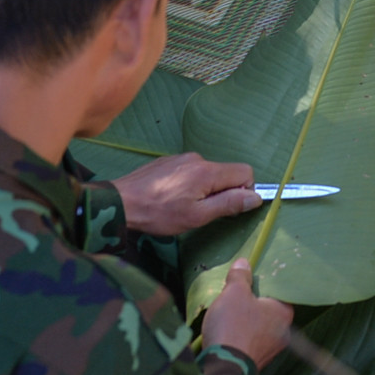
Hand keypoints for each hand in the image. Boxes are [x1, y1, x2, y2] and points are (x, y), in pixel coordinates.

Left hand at [114, 154, 259, 235]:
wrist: (119, 202)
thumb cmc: (158, 214)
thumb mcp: (196, 217)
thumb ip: (228, 204)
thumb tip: (255, 197)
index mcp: (208, 171)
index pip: (245, 172)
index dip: (244, 191)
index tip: (228, 208)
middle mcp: (197, 158)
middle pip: (226, 172)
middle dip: (223, 192)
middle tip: (202, 212)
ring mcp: (181, 158)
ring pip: (208, 173)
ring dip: (205, 189)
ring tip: (182, 206)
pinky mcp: (168, 161)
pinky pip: (190, 170)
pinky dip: (189, 184)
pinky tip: (171, 197)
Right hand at [201, 259, 293, 367]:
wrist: (224, 369)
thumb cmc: (234, 325)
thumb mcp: (234, 292)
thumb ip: (240, 276)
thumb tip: (244, 263)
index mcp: (284, 312)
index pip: (277, 292)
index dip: (260, 285)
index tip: (246, 282)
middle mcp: (283, 332)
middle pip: (266, 310)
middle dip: (250, 304)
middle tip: (233, 297)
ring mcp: (270, 350)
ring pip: (257, 327)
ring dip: (243, 322)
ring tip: (226, 315)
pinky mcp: (256, 362)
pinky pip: (248, 342)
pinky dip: (238, 337)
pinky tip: (225, 334)